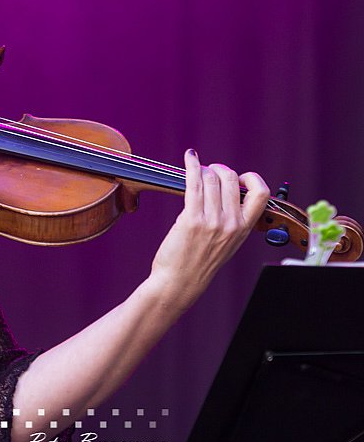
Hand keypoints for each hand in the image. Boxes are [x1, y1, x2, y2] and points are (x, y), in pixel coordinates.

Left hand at [149, 149, 269, 308]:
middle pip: (231, 179)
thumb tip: (223, 194)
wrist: (180, 282)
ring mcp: (212, 221)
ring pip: (212, 179)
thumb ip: (230, 221)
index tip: (238, 176)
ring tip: (195, 170)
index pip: (261, 194)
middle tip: (208, 171)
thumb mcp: (226, 243)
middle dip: (219, 169)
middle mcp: (232, 224)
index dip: (251, 178)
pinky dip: (191, 166)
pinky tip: (189, 158)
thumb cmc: (198, 263)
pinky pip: (194, 183)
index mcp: (244, 229)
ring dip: (202, 169)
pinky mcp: (192, 219)